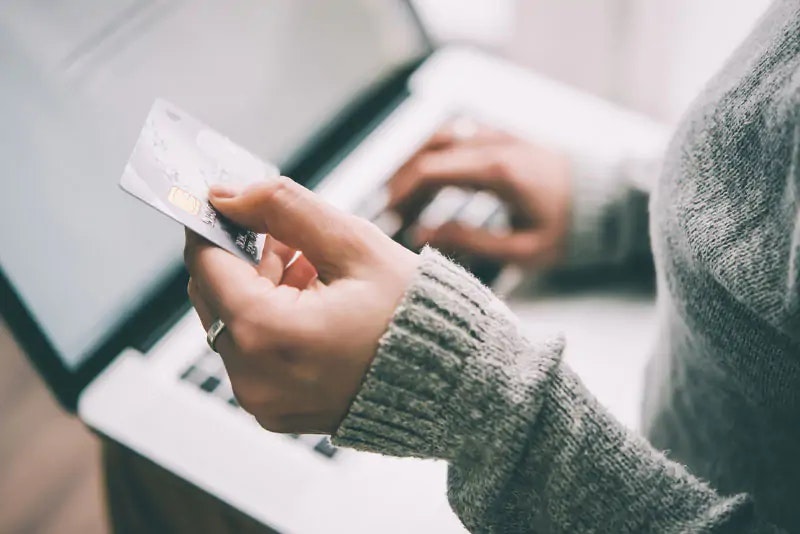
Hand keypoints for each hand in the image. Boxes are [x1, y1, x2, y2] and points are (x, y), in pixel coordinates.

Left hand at [184, 177, 418, 433]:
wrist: (452, 382)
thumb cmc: (415, 315)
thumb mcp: (354, 245)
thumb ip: (284, 208)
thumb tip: (228, 195)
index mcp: (268, 334)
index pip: (206, 263)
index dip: (212, 223)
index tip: (227, 201)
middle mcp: (253, 377)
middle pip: (214, 294)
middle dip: (245, 256)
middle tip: (289, 236)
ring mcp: (262, 401)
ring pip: (232, 321)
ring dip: (260, 287)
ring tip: (315, 271)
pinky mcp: (274, 409)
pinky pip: (252, 353)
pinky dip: (271, 320)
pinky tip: (315, 303)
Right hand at [389, 122, 571, 267]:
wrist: (609, 202)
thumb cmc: (569, 230)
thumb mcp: (523, 249)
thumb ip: (470, 241)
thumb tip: (422, 233)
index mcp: (497, 171)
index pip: (430, 170)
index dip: (402, 193)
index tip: (389, 217)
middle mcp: (495, 144)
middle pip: (429, 150)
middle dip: (403, 180)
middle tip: (391, 212)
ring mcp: (499, 136)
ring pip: (441, 137)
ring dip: (416, 163)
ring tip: (404, 197)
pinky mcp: (504, 137)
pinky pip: (459, 136)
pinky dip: (436, 154)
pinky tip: (431, 181)